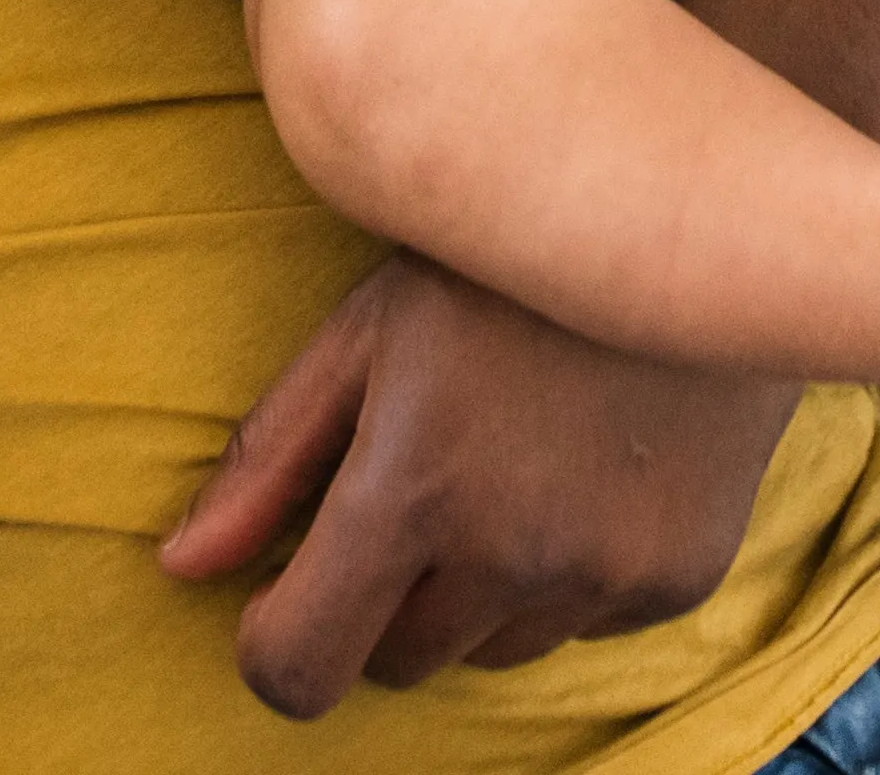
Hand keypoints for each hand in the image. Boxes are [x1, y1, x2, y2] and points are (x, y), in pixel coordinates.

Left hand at [155, 252, 789, 719]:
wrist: (698, 213)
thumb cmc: (503, 258)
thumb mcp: (369, 329)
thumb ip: (268, 459)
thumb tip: (181, 568)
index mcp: (412, 487)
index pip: (300, 666)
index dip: (273, 641)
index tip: (281, 593)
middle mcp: (510, 552)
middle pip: (397, 661)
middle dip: (380, 601)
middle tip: (415, 488)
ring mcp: (604, 574)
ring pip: (490, 650)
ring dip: (476, 591)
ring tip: (509, 462)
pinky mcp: (679, 579)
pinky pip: (582, 626)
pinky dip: (566, 576)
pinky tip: (584, 467)